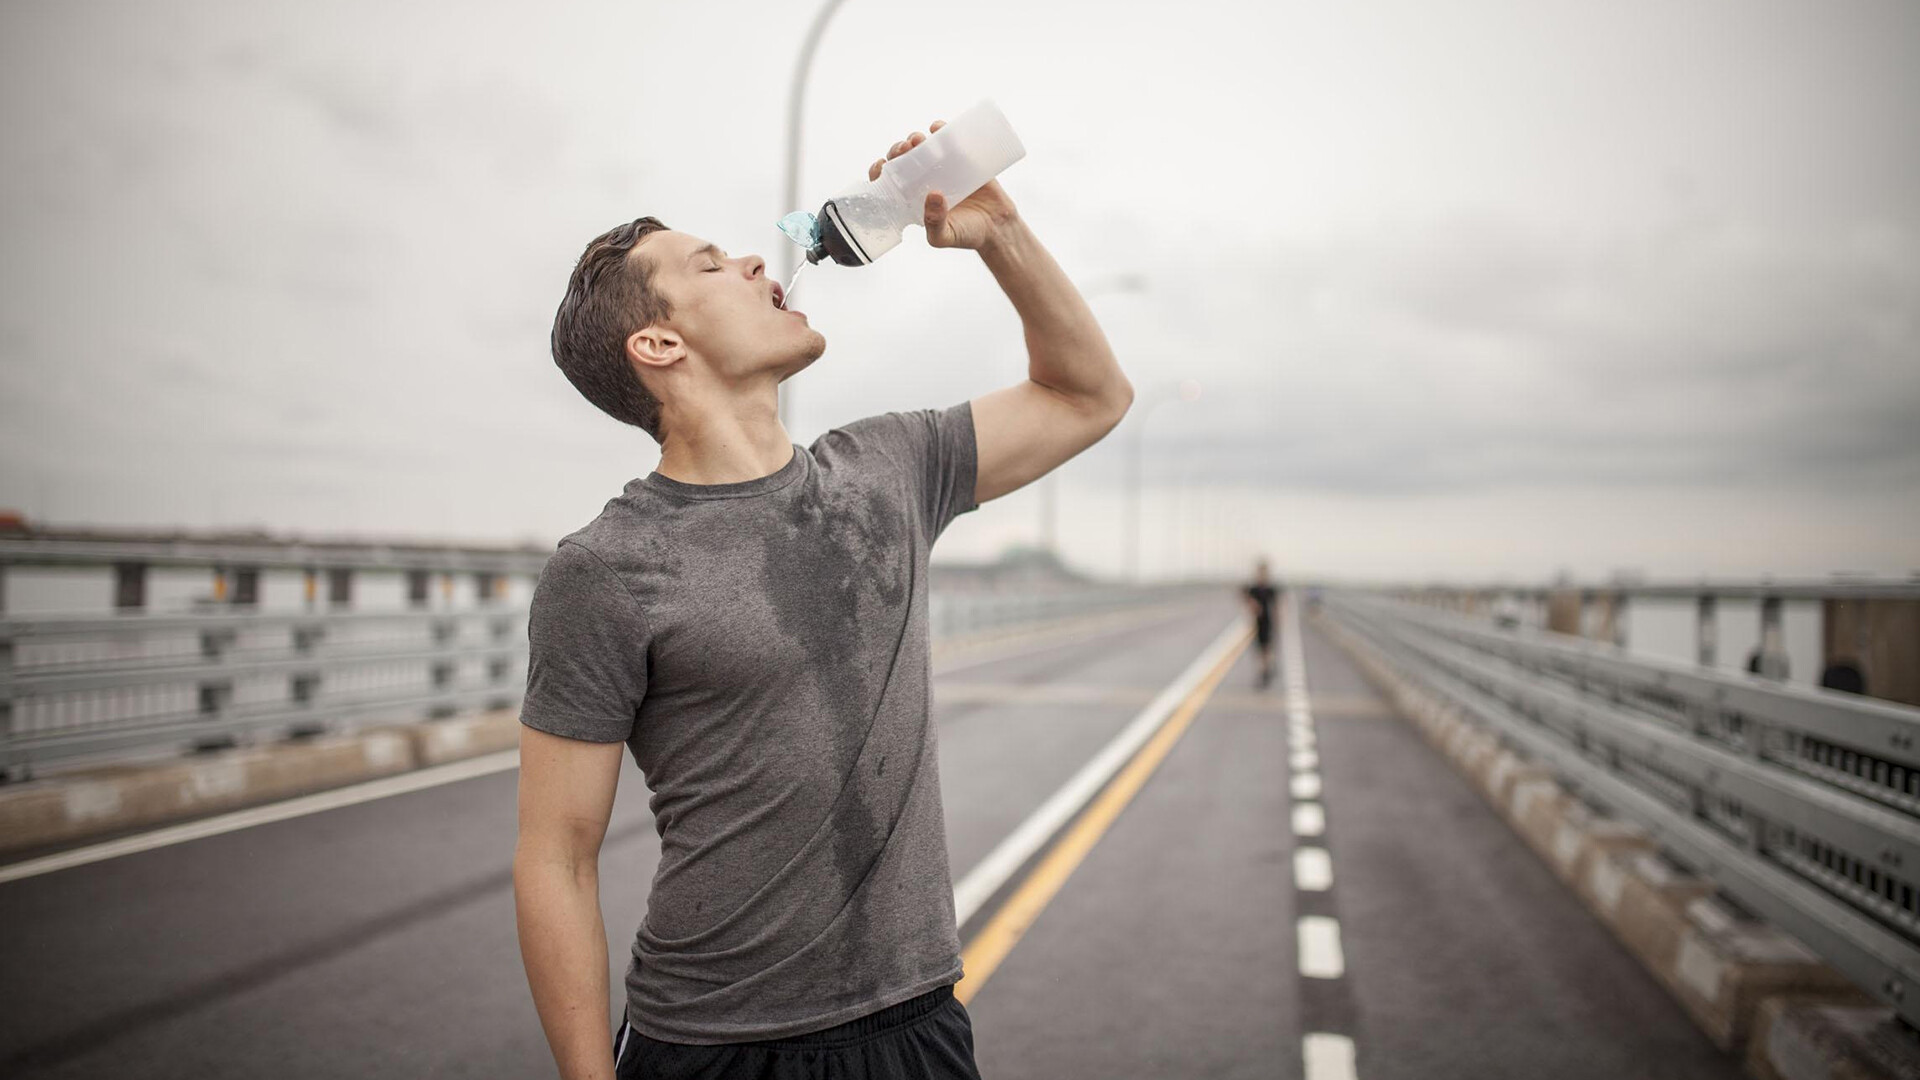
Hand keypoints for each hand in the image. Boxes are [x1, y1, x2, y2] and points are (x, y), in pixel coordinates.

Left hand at [869, 120, 1020, 251]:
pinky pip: (949, 141)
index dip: (881, 170)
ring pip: (922, 147)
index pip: (889, 182)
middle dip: (898, 151)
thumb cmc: (967, 236)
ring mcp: (943, 169)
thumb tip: (932, 195)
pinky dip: (941, 130)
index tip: (882, 164)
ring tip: (918, 140)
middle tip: (905, 148)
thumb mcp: (945, 237)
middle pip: (903, 160)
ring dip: (915, 139)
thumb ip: (934, 223)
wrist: (998, 227)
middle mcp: (925, 181)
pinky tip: (937, 128)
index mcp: (913, 199)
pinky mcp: (963, 159)